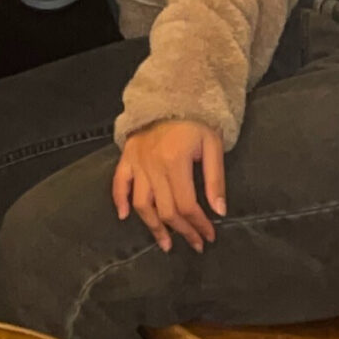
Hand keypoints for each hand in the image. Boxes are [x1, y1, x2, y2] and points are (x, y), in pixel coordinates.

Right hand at [112, 119, 224, 251]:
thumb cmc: (196, 121)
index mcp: (175, 162)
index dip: (199, 224)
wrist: (171, 95)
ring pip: (141, 204)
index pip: (186, 204)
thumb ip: (215, 179)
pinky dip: (119, 200)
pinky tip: (124, 216)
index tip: (209, 236)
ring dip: (153, 227)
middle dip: (182, 231)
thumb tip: (219, 211)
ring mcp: (136, 163)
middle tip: (195, 244)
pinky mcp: (126, 158)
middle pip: (165, 210)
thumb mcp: (213, 146)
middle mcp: (152, 166)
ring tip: (165, 244)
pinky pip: (118, 183)